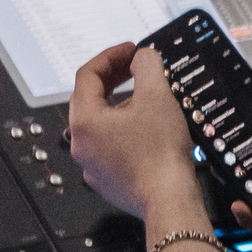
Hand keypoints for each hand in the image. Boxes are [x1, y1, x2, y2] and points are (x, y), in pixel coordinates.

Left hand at [68, 42, 202, 221]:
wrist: (170, 202)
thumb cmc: (160, 155)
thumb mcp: (157, 95)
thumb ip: (147, 65)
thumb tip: (143, 57)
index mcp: (84, 121)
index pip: (88, 74)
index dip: (111, 56)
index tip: (130, 50)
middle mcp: (81, 144)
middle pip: (90, 98)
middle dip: (113, 77)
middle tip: (135, 67)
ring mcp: (92, 165)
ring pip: (101, 123)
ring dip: (120, 103)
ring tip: (146, 96)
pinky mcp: (108, 180)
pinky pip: (111, 145)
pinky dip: (125, 129)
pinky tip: (148, 128)